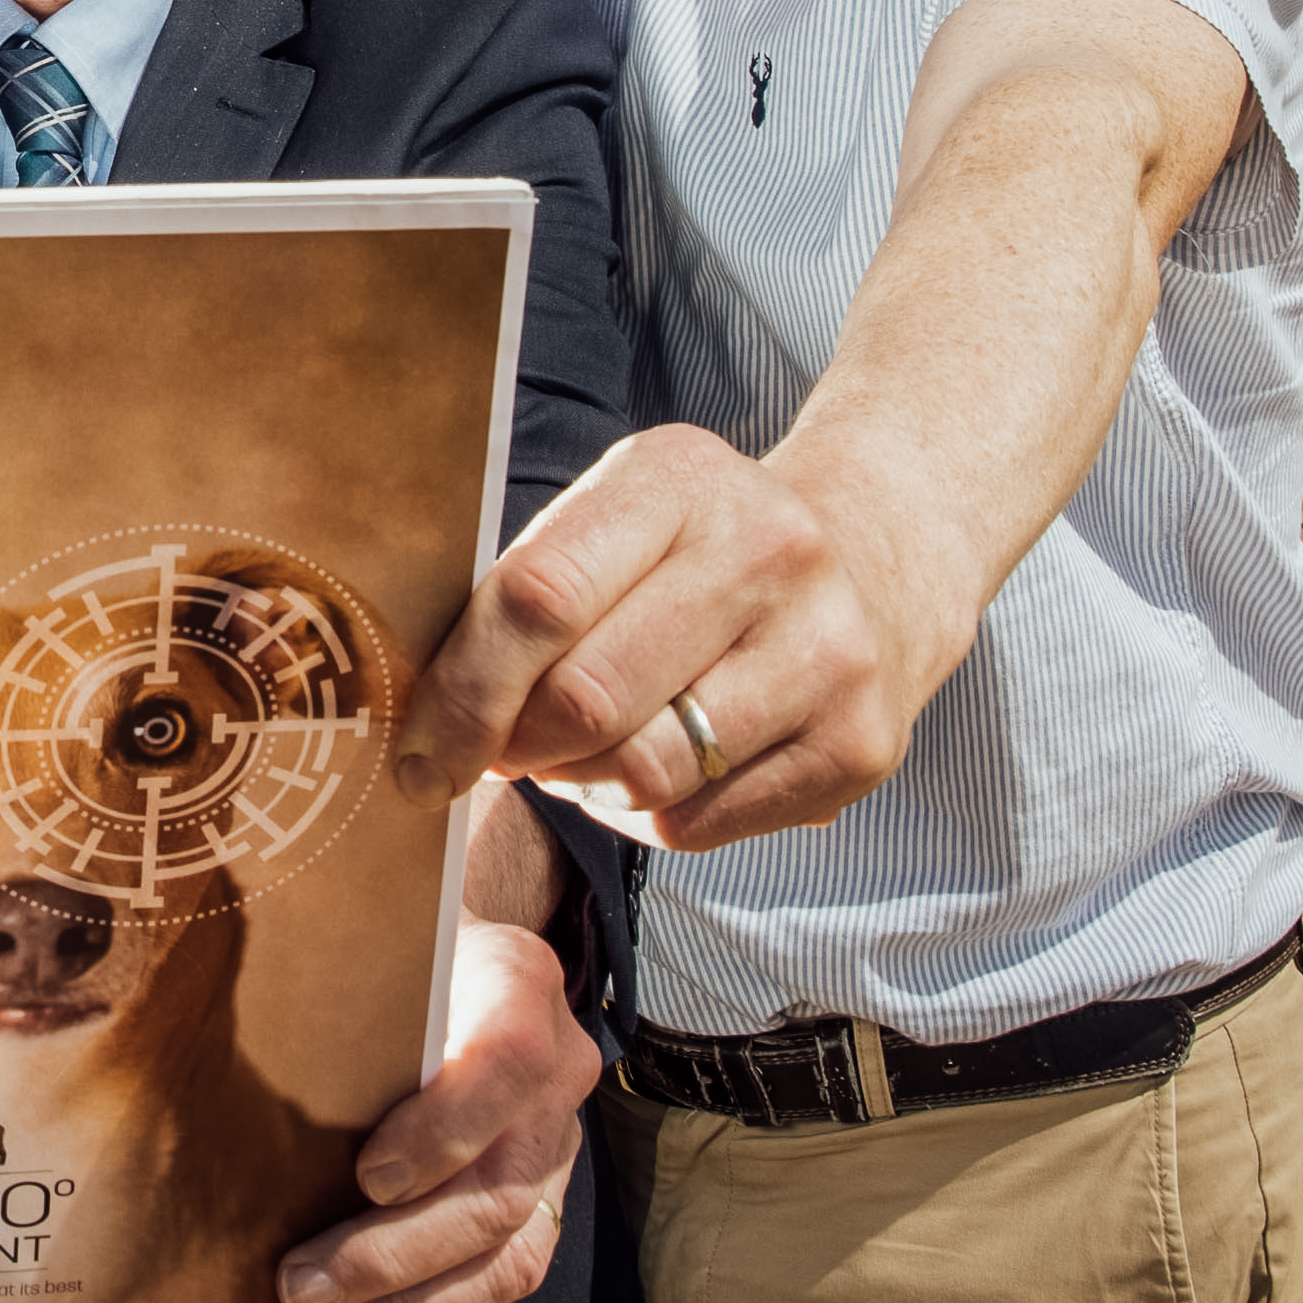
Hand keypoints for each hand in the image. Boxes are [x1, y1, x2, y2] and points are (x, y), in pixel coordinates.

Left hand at [234, 796, 596, 1302]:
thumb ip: (323, 973)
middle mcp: (555, 1077)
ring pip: (498, 1262)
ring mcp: (551, 1153)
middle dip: (389, 1257)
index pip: (506, 1059)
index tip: (370, 1174)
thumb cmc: (397, 952)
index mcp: (517, 985)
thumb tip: (194, 1005)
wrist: (459, 955)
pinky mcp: (533, 1212)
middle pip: (494, 1193)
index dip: (446, 1128)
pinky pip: (479, 1288)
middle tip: (295, 1289)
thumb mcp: (373, 935)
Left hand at [393, 422, 952, 850]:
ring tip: (584, 754)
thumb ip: (530, 590)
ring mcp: (827, 653)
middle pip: (587, 699)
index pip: (538, 599)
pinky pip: (699, 824)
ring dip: (582, 785)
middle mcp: (769, 554)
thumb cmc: (706, 548)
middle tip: (502, 752)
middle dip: (516, 747)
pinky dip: (645, 816)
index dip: (462, 691)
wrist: (881, 559)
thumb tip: (428, 719)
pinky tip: (656, 770)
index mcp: (681, 478)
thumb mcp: (620, 515)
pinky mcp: (859, 746)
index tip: (421, 750)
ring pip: (643, 773)